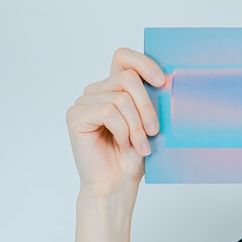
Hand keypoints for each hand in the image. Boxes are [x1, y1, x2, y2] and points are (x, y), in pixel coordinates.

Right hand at [66, 48, 165, 196]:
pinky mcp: (75, 116)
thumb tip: (166, 80)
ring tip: (140, 145)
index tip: (161, 82)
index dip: (143, 62)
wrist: (118, 184)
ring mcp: (84, 102)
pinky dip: (122, 130)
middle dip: (147, 107)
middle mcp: (97, 91)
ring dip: (136, 125)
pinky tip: (122, 143)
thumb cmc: (134, 155)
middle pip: (127, 78)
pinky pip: (107, 112)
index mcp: (114, 88)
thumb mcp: (150, 122)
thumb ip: (152, 99)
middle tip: (154, 131)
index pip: (123, 57)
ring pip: (120, 98)